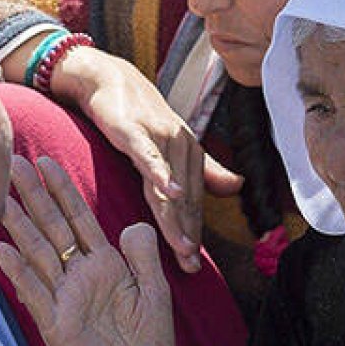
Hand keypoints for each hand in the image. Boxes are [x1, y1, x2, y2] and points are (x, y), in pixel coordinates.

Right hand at [0, 156, 185, 345]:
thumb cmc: (147, 342)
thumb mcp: (155, 293)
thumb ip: (144, 258)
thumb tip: (135, 224)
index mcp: (104, 264)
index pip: (79, 218)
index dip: (63, 190)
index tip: (46, 161)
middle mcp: (78, 275)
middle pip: (52, 228)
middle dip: (34, 196)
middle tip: (12, 164)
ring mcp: (63, 298)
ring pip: (38, 254)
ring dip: (19, 226)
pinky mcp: (55, 324)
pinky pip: (35, 293)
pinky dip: (18, 272)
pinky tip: (1, 249)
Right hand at [51, 46, 243, 272]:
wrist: (108, 78)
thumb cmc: (139, 115)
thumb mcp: (170, 145)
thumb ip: (204, 168)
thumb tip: (236, 186)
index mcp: (189, 153)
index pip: (193, 202)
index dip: (193, 233)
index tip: (192, 265)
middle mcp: (180, 146)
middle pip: (184, 200)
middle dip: (187, 235)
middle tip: (189, 267)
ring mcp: (157, 138)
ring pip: (168, 185)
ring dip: (176, 218)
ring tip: (183, 249)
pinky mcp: (132, 131)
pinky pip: (148, 156)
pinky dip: (160, 173)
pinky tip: (171, 192)